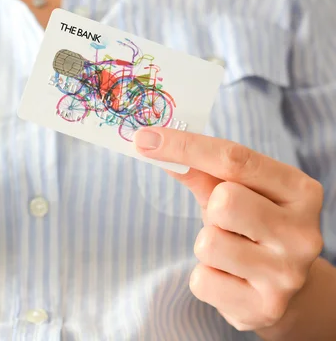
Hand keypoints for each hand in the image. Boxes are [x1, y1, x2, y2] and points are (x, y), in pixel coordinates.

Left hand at [133, 128, 323, 331]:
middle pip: (224, 201)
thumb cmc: (251, 228)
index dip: (184, 146)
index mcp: (300, 192)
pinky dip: (205, 276)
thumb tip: (152, 144)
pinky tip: (228, 278)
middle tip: (224, 220)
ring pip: (208, 244)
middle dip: (211, 208)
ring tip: (230, 252)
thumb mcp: (234, 192)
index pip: (235, 159)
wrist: (283, 291)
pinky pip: (202, 281)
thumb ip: (200, 170)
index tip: (144, 137)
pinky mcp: (264, 308)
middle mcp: (303, 233)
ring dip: (206, 244)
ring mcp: (287, 275)